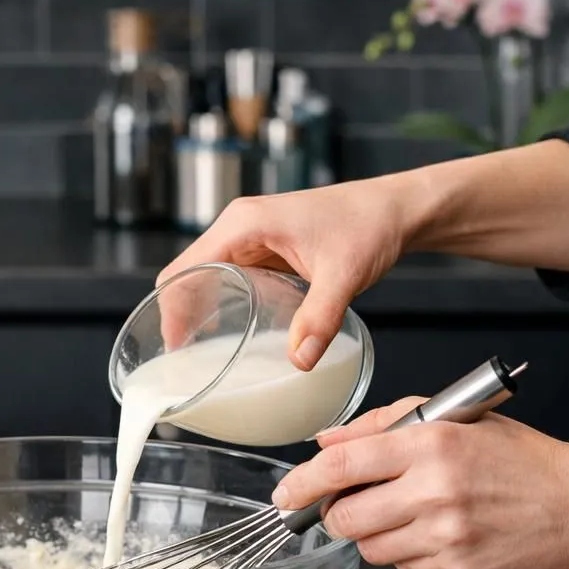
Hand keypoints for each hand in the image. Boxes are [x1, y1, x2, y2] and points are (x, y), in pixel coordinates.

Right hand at [155, 176, 426, 369]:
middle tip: (185, 359)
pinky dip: (222, 304)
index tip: (174, 348)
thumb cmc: (370, 223)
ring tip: (201, 353)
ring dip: (198, 310)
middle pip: (188, 273)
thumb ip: (320, 317)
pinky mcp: (266, 249)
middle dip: (179, 315)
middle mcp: (239, 227)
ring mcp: (251, 237)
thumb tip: (300, 360)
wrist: (397, 208)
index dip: (171, 310)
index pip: (185, 268)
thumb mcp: (344, 273)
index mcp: (244, 224)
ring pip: (206, 276)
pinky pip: (230, 278)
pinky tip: (231, 333)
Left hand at [270, 397, 568, 568]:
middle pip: (345, 517)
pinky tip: (436, 534)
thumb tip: (325, 442)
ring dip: (373, 534)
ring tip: (406, 514)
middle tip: (350, 504)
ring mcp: (447, 538)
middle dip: (336, 514)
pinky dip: (408, 554)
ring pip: (370, 549)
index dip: (302, 482)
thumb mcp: (453, 419)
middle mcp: (435, 492)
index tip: (286, 493)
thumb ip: (383, 425)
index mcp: (431, 445)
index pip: (342, 465)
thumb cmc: (518, 457)